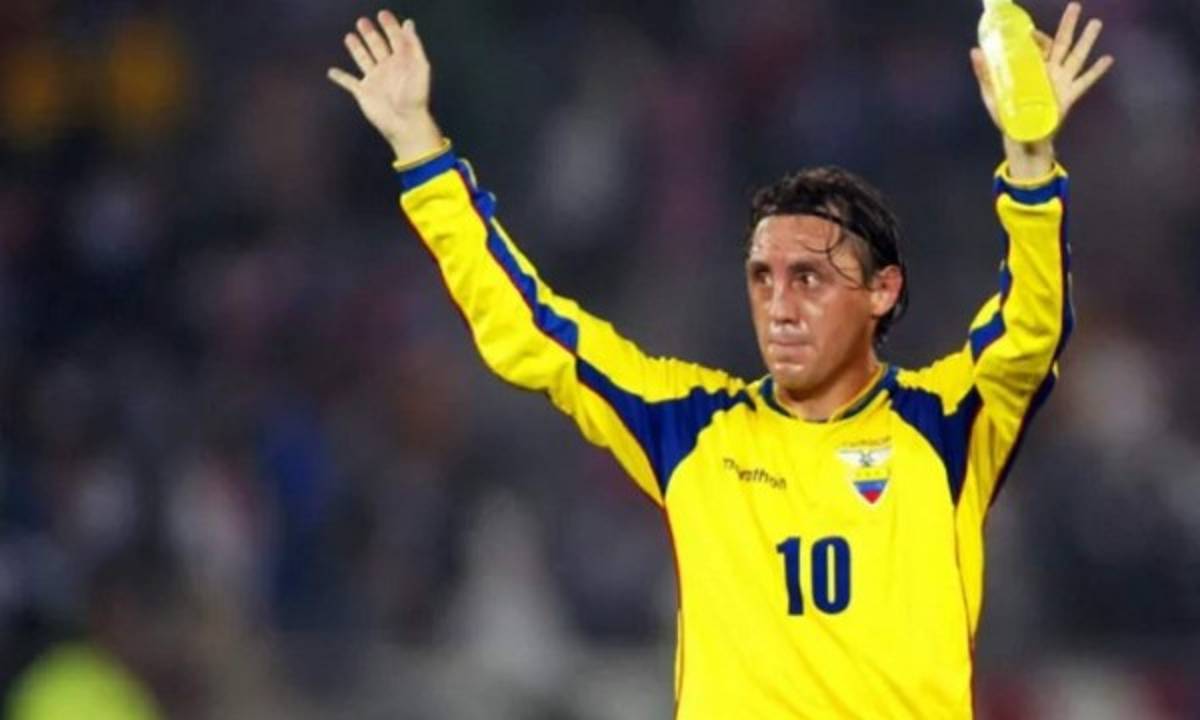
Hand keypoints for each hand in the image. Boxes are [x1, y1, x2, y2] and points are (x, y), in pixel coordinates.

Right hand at [327, 11, 443, 163]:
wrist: (405, 122)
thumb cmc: (415, 96)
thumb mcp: (419, 67)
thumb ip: (413, 45)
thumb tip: (409, 23)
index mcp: (401, 61)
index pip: (395, 38)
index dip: (390, 26)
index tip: (382, 14)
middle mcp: (386, 68)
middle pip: (377, 46)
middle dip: (370, 33)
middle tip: (362, 21)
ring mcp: (374, 80)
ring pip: (363, 59)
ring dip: (356, 48)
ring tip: (350, 36)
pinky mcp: (363, 92)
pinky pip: (349, 82)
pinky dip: (340, 77)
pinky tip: (331, 72)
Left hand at [970, 2, 1114, 177]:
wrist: (1021, 137)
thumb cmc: (1006, 115)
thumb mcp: (991, 93)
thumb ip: (985, 73)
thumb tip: (975, 51)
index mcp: (1032, 68)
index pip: (1038, 46)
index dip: (1037, 37)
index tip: (1030, 32)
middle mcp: (1049, 71)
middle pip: (1061, 43)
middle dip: (1068, 25)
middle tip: (1075, 6)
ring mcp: (1061, 82)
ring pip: (1076, 57)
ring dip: (1086, 40)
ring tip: (1096, 23)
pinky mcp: (1069, 96)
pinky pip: (1085, 81)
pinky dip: (1096, 71)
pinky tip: (1108, 59)